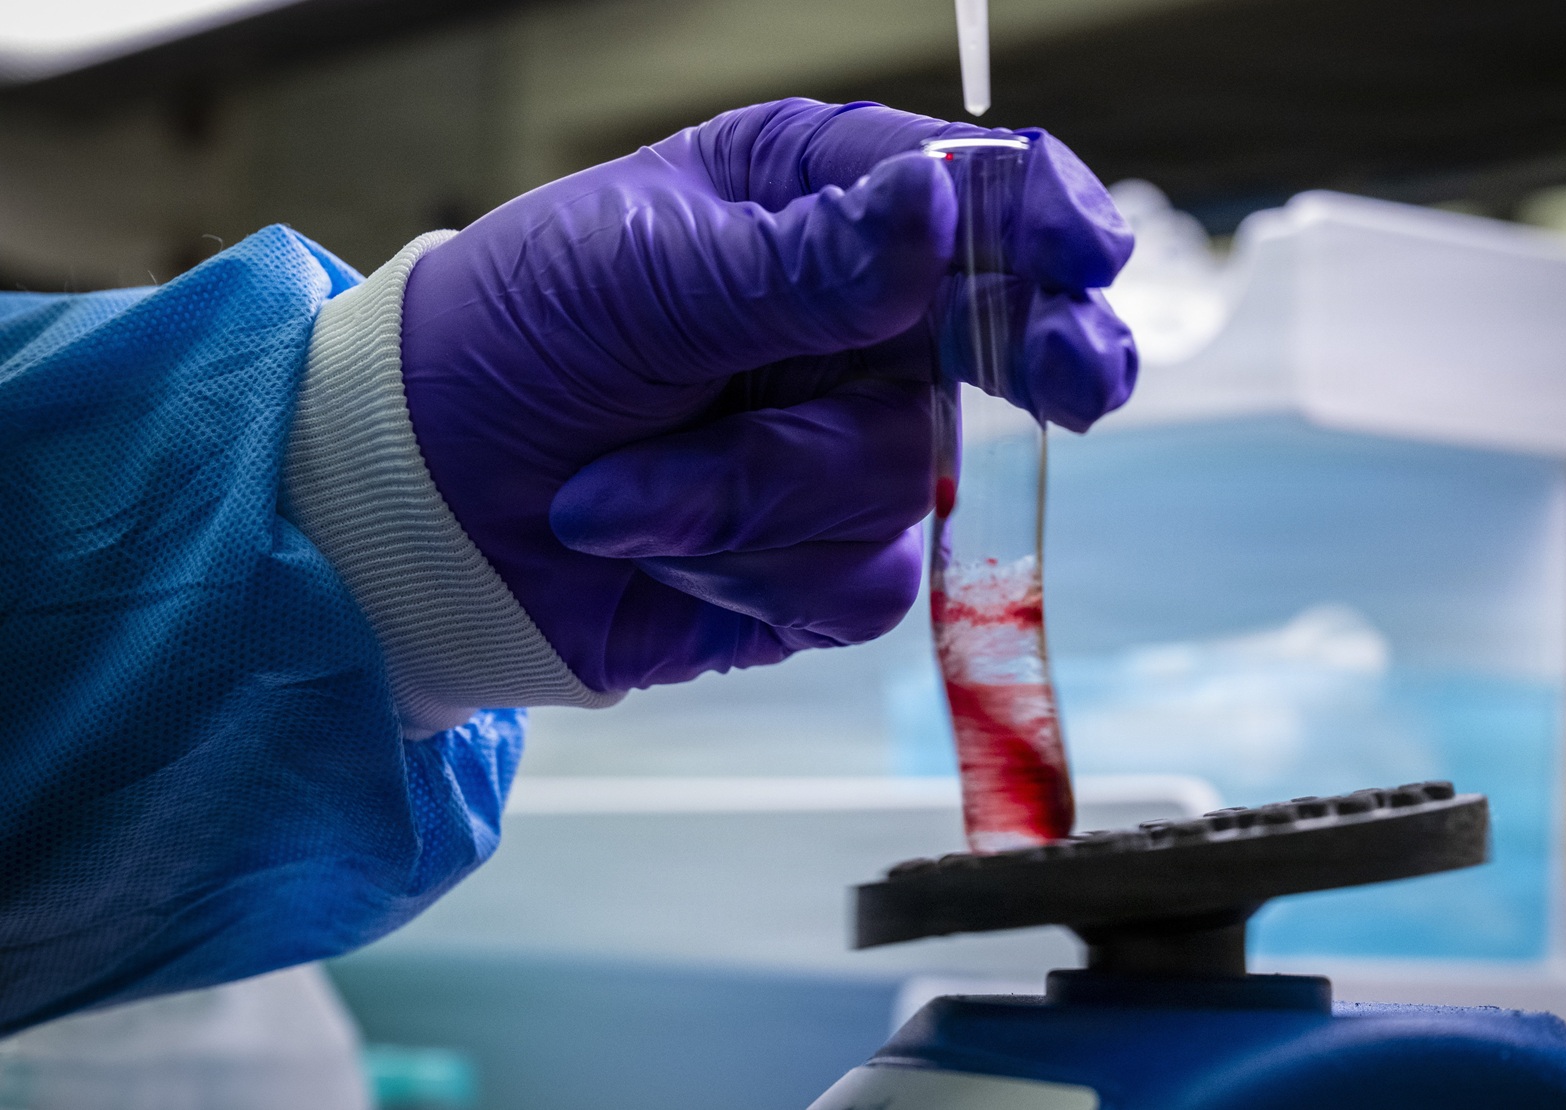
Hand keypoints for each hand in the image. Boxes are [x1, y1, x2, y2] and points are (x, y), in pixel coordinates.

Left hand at [398, 98, 1135, 693]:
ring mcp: (846, 439)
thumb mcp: (637, 272)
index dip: (1044, 221)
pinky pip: (859, 580)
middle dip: (1040, 356)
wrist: (421, 509)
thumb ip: (800, 259)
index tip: (1085, 256)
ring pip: (902, 477)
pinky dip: (743, 571)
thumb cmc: (512, 343)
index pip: (972, 192)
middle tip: (1075, 381)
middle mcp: (856, 318)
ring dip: (745, 495)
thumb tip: (934, 214)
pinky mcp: (822, 558)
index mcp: (813, 202)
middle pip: (1011, 334)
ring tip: (618, 484)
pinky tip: (649, 544)